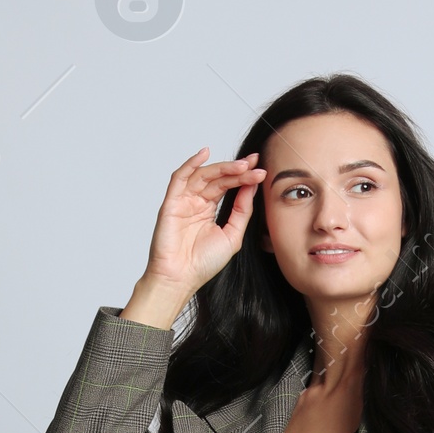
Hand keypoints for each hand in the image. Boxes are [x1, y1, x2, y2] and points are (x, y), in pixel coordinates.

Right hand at [121, 147, 265, 324]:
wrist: (181, 279)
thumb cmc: (203, 263)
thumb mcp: (232, 235)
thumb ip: (242, 211)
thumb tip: (251, 187)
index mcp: (209, 210)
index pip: (228, 186)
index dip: (244, 177)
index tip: (261, 171)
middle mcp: (196, 202)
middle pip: (218, 178)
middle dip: (237, 170)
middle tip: (255, 165)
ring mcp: (184, 200)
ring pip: (204, 175)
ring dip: (223, 168)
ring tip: (242, 165)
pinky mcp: (171, 202)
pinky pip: (180, 178)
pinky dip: (191, 164)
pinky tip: (204, 154)